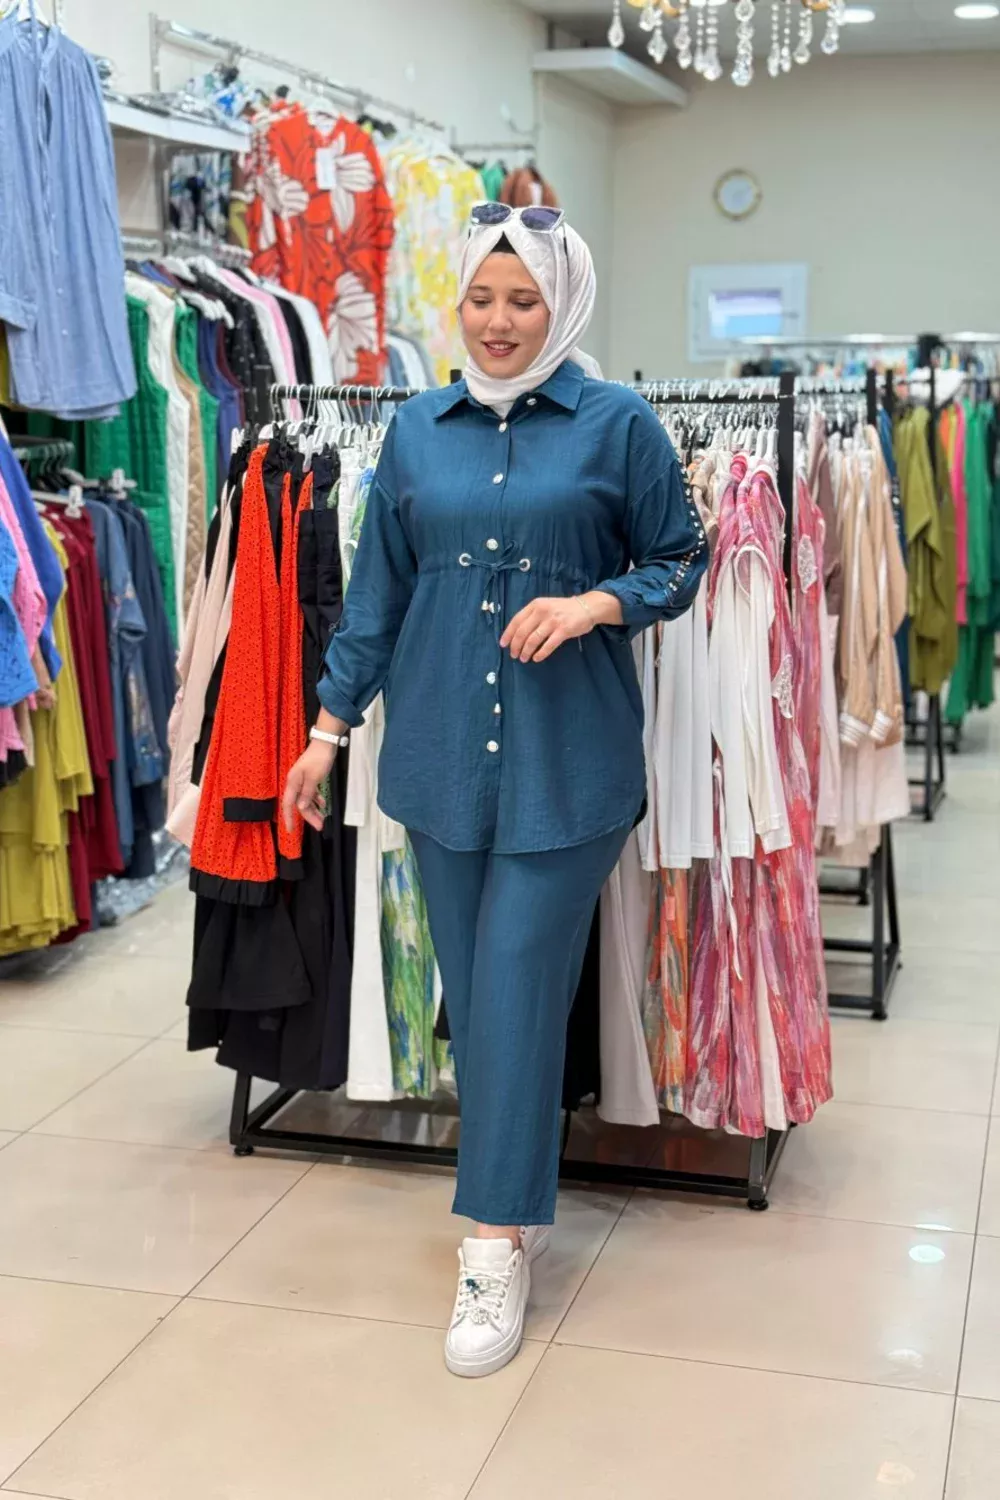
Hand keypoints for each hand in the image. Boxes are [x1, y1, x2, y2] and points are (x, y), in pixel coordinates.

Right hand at [282, 739, 337, 832]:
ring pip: (306, 800)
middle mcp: (295, 783)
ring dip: (314, 810)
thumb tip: (300, 807)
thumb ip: (307, 793)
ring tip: (323, 819)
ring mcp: (302, 780)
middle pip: (300, 804)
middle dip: (309, 816)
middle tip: (319, 826)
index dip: (289, 817)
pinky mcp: (310, 778)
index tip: (290, 830)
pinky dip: (317, 799)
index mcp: (293, 782)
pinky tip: (323, 804)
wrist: (325, 743)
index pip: (288, 804)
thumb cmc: (318, 759)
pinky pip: (311, 793)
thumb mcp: (314, 778)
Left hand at [500, 592, 619, 662]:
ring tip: (524, 659)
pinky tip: (537, 658)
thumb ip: (532, 616)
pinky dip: (541, 654)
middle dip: (516, 646)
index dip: (508, 634)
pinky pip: (548, 645)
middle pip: (522, 632)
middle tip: (514, 655)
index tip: (503, 645)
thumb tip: (516, 634)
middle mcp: (542, 611)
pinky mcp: (564, 630)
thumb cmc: (562, 609)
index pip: (516, 620)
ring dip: (526, 651)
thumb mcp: (545, 606)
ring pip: (533, 640)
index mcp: (535, 605)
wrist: (586, 607)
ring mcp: (553, 621)